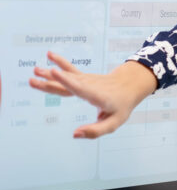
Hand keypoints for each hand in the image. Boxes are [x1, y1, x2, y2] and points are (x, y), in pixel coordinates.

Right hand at [29, 51, 157, 138]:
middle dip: (52, 81)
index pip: (82, 89)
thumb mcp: (114, 122)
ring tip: (35, 70)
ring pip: (67, 76)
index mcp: (98, 97)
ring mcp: (86, 80)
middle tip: (33, 78)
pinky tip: (50, 55)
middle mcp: (91, 86)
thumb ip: (95, 130)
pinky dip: (60, 63)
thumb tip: (74, 134)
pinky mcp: (83, 78)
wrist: (131, 84)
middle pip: (69, 84)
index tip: (55, 73)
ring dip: (50, 74)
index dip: (68, 82)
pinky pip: (70, 70)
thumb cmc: (122, 105)